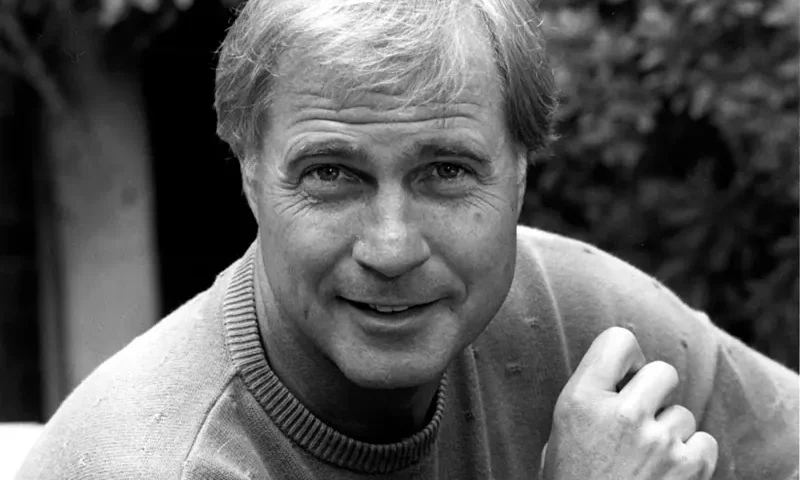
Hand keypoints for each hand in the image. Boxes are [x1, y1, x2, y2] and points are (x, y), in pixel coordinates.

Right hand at [539, 327, 717, 479]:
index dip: (628, 357)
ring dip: (671, 432)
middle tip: (642, 417)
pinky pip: (703, 442)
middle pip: (662, 372)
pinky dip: (692, 457)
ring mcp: (657, 440)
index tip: (626, 377)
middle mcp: (620, 414)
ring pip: (683, 413)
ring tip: (648, 459)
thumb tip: (621, 375)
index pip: (618, 341)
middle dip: (656, 393)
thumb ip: (589, 399)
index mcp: (580, 401)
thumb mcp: (560, 434)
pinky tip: (667, 474)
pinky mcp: (688, 467)